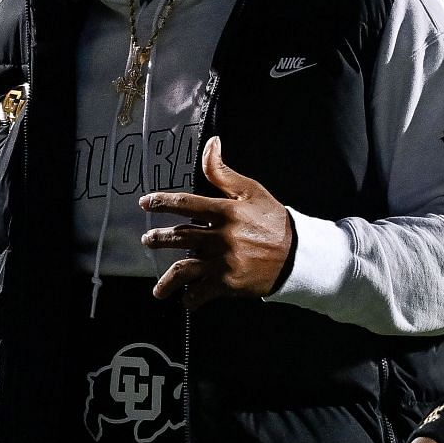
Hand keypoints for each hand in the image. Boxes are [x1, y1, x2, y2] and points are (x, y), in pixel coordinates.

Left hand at [139, 136, 293, 307]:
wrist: (298, 255)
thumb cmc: (273, 221)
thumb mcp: (251, 191)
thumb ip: (224, 172)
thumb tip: (211, 144)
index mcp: (225, 211)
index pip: (184, 204)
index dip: (161, 202)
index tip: (145, 203)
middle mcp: (221, 236)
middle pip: (178, 237)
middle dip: (158, 239)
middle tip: (148, 240)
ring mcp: (223, 261)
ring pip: (184, 269)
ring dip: (167, 280)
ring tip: (159, 288)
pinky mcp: (228, 283)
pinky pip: (201, 293)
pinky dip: (191, 297)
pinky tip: (186, 298)